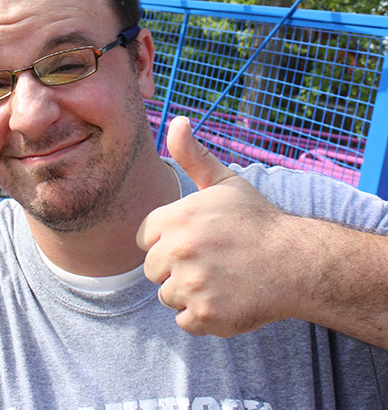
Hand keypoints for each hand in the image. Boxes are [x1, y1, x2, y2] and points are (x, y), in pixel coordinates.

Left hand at [137, 116, 300, 336]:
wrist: (297, 261)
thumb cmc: (257, 220)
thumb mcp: (224, 180)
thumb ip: (193, 155)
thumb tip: (177, 120)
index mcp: (176, 217)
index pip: (144, 238)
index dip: (167, 239)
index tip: (195, 239)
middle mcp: (178, 250)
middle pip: (152, 270)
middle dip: (175, 267)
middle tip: (211, 260)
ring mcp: (191, 284)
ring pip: (167, 296)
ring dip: (188, 292)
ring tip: (220, 277)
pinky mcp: (206, 315)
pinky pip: (185, 320)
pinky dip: (202, 315)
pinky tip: (225, 298)